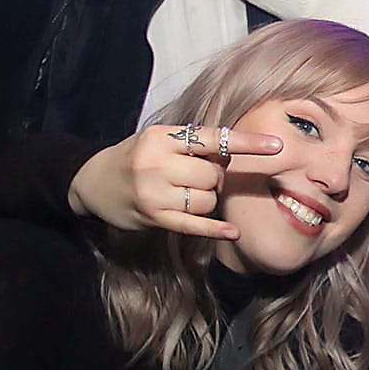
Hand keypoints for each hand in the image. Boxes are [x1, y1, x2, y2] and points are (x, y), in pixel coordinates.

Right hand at [67, 123, 282, 238]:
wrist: (92, 181)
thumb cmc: (136, 158)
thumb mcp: (160, 141)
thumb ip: (194, 146)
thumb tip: (234, 153)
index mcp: (162, 137)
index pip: (212, 138)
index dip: (247, 144)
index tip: (276, 147)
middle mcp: (156, 163)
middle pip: (212, 174)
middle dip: (215, 178)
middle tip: (199, 177)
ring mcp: (153, 192)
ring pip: (206, 200)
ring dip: (207, 200)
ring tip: (187, 194)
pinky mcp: (153, 217)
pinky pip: (194, 225)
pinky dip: (215, 229)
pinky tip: (231, 232)